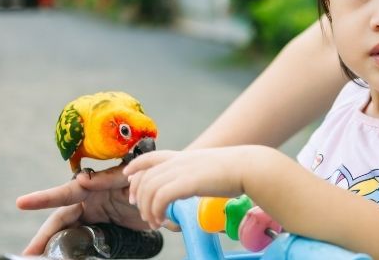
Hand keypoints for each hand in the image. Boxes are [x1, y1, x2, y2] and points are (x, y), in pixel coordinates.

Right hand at [16, 165, 146, 254]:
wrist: (163, 193)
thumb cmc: (147, 177)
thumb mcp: (129, 175)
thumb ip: (109, 177)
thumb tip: (84, 180)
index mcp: (92, 185)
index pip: (64, 193)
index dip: (44, 198)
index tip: (22, 203)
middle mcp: (88, 200)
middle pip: (60, 219)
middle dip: (43, 236)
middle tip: (27, 254)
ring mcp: (93, 215)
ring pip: (67, 231)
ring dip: (53, 245)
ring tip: (35, 258)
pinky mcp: (100, 227)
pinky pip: (80, 238)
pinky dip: (69, 248)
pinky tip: (58, 256)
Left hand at [124, 147, 261, 229]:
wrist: (249, 167)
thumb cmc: (235, 171)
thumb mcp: (209, 168)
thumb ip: (196, 174)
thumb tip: (194, 187)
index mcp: (184, 156)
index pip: (151, 157)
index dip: (135, 167)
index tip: (129, 178)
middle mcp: (180, 161)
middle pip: (145, 176)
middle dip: (138, 195)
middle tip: (141, 211)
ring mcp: (183, 170)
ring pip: (150, 188)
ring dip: (147, 209)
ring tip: (154, 222)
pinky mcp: (188, 182)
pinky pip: (160, 197)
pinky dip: (156, 211)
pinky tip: (162, 220)